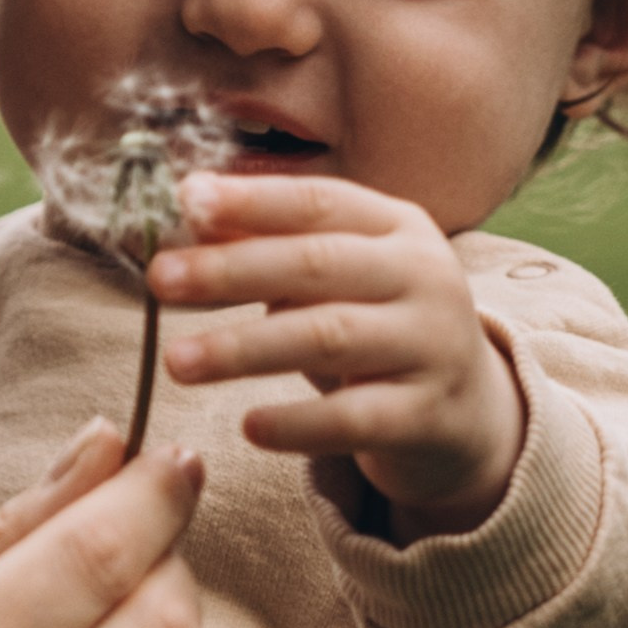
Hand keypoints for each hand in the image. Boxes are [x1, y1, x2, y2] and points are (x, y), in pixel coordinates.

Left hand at [151, 174, 525, 542]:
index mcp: (398, 228)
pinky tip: (249, 427)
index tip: (187, 201)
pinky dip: (299, 423)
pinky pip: (355, 419)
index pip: (319, 202)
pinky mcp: (430, 415)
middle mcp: (426, 277)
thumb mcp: (335, 281)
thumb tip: (189, 213)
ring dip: (245, 348)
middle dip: (232, 270)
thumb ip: (271, 248)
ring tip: (177, 361)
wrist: (467, 412)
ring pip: (330, 338)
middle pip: (318, 264)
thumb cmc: (377, 329)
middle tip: (160, 279)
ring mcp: (434, 346)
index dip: (252, 200)